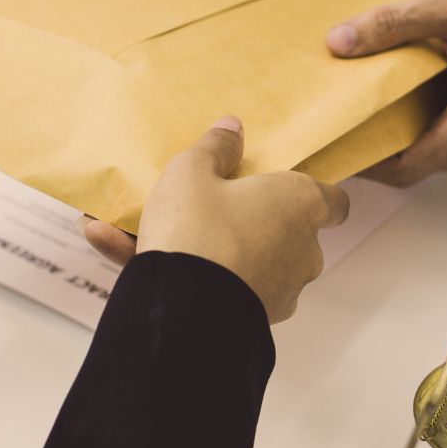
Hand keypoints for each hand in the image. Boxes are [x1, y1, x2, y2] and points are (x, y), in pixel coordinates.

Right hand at [85, 117, 349, 322]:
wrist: (185, 309)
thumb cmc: (199, 227)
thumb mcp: (192, 173)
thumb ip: (214, 147)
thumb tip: (232, 127)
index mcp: (300, 205)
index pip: (334, 201)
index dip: (315, 195)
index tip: (288, 191)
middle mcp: (302, 251)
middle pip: (285, 232)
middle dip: (248, 223)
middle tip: (203, 208)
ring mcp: (281, 290)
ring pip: (244, 262)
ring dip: (204, 249)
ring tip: (137, 231)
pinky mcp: (254, 320)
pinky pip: (217, 289)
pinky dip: (181, 275)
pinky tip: (112, 246)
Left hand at [326, 0, 446, 186]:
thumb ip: (395, 23)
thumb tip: (339, 41)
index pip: (402, 167)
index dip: (362, 160)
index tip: (327, 144)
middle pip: (409, 168)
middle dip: (370, 149)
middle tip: (332, 127)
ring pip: (423, 159)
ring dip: (391, 139)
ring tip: (355, 112)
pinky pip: (439, 148)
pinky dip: (413, 132)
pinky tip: (391, 107)